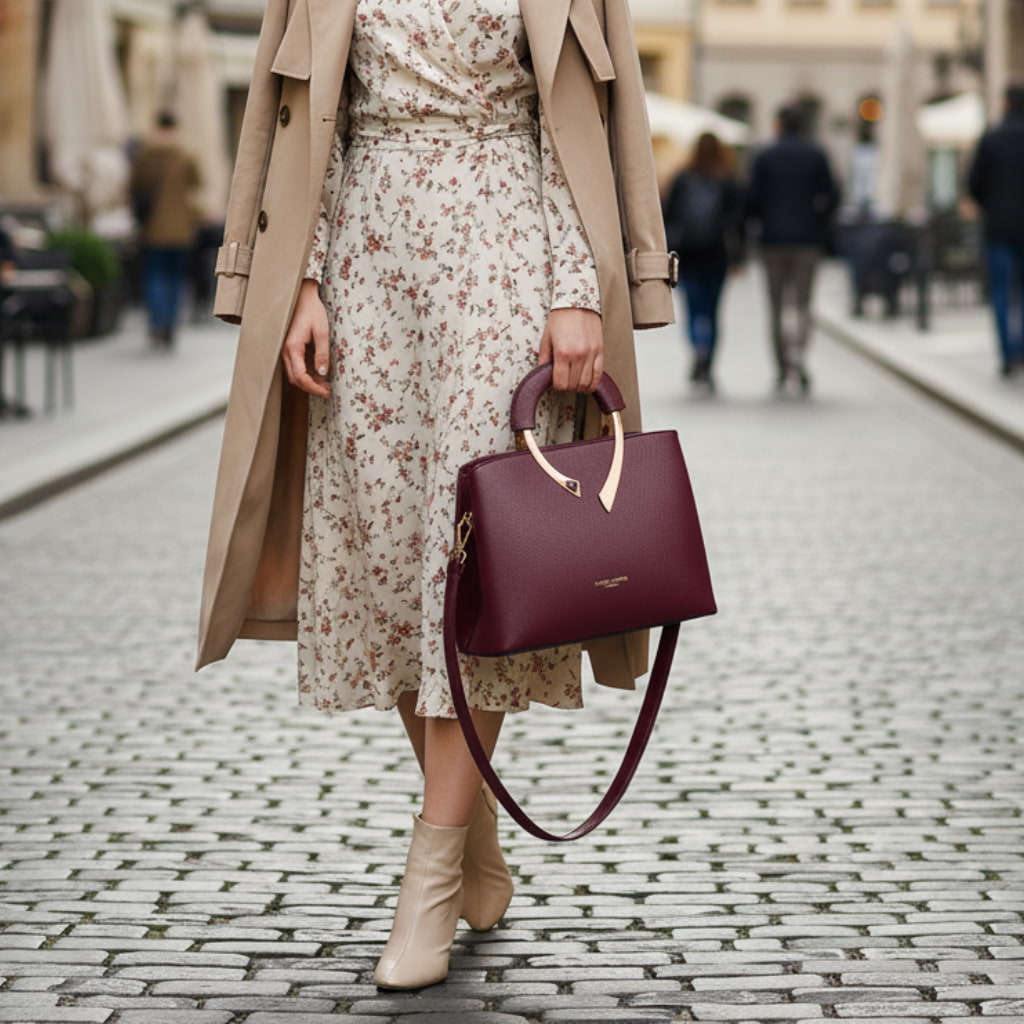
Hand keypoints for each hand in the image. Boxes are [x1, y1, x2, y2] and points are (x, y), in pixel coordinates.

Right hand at [281, 278, 330, 398]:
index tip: (326, 393)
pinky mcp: (289, 347)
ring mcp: (285, 349)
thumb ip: (322, 353)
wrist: (301, 295)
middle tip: (328, 391)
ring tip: (326, 383)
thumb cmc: (311, 309)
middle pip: (295, 379)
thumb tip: (323, 373)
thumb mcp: (322, 331)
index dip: (313, 388)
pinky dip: (306, 372)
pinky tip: (319, 372)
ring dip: (309, 381)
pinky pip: (295, 365)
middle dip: (311, 387)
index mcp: (292, 348)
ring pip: (294, 373)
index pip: (300, 377)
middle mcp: (285, 350)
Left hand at [537, 307, 603, 392]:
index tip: (555, 381)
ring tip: (574, 382)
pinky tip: (587, 383)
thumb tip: (542, 374)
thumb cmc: (561, 318)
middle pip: (573, 385)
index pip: (561, 383)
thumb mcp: (546, 338)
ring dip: (579, 387)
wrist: (578, 302)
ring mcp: (591, 353)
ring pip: (586, 382)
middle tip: (564, 381)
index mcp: (562, 352)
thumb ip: (544, 358)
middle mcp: (578, 355)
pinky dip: (593, 383)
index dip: (556, 386)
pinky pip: (598, 374)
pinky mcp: (600, 351)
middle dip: (567, 387)